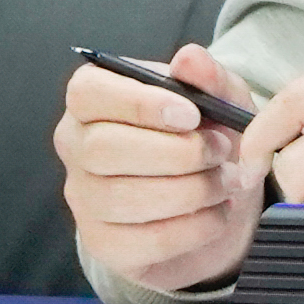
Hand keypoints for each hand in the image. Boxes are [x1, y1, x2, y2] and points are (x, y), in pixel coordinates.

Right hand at [54, 43, 262, 292]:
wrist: (219, 195)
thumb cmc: (208, 132)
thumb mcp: (220, 97)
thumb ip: (208, 77)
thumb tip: (189, 58)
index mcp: (93, 98)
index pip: (89, 94)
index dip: (139, 103)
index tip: (191, 114)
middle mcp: (77, 146)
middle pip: (103, 149)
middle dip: (175, 152)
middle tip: (221, 149)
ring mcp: (85, 199)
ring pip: (124, 198)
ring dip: (190, 190)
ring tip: (226, 180)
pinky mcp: (105, 244)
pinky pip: (144, 241)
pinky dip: (193, 227)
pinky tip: (218, 212)